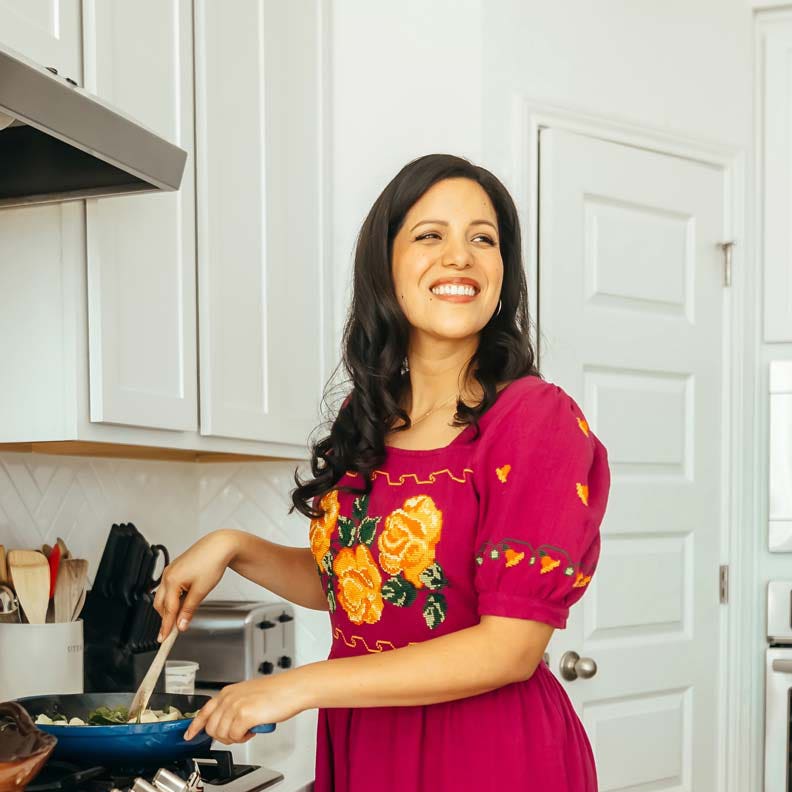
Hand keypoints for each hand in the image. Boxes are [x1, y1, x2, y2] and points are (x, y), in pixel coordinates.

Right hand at [153, 531, 236, 638]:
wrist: (219, 545)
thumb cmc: (212, 562)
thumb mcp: (201, 591)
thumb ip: (189, 610)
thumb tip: (181, 625)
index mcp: (172, 580)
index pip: (167, 610)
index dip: (166, 627)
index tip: (164, 639)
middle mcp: (167, 575)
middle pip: (160, 604)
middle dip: (166, 618)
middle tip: (173, 631)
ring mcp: (170, 571)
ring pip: (163, 596)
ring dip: (170, 608)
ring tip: (182, 616)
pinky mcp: (175, 569)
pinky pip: (169, 588)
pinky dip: (173, 598)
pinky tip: (183, 602)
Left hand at [183, 672, 307, 743]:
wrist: (292, 688)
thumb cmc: (277, 691)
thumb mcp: (248, 694)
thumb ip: (233, 705)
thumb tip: (227, 722)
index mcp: (228, 691)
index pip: (204, 710)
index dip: (195, 725)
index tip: (190, 734)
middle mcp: (229, 698)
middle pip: (211, 727)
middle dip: (223, 736)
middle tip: (237, 734)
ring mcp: (235, 706)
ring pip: (222, 734)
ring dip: (235, 738)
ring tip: (247, 730)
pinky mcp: (245, 715)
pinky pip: (235, 736)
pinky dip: (243, 738)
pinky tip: (252, 730)